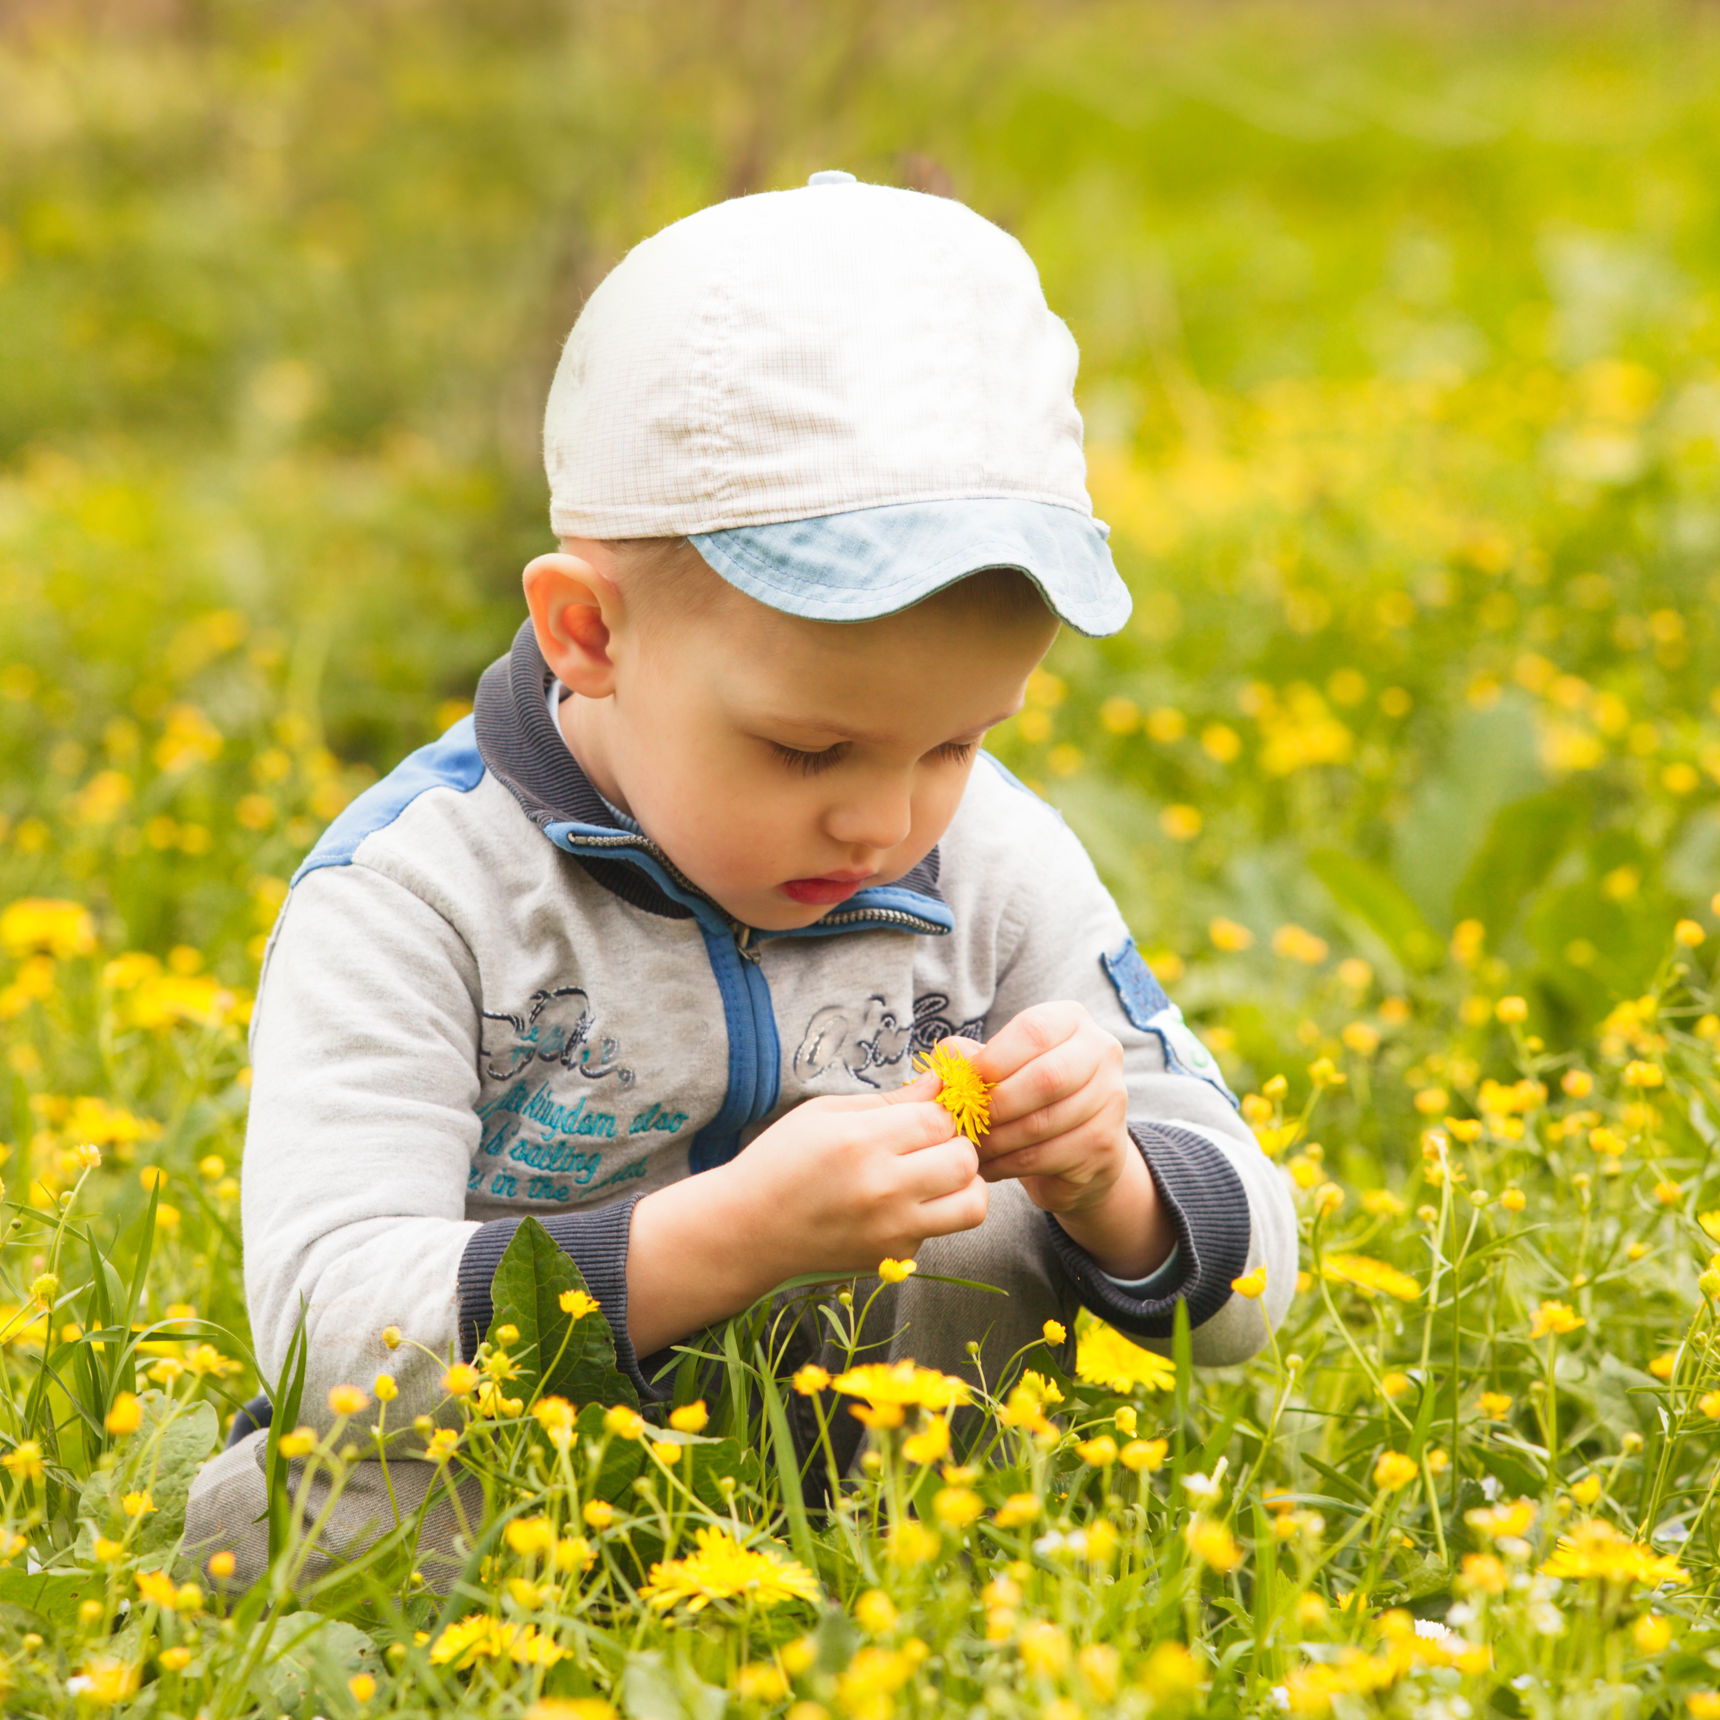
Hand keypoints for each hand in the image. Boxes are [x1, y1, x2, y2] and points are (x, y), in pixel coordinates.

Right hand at [730, 1072, 988, 1278]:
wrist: (747, 1231)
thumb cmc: (781, 1161)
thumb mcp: (826, 1113)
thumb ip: (890, 1100)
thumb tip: (941, 1082)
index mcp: (863, 1142)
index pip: (940, 1119)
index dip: (937, 1113)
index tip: (920, 1117)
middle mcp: (884, 1189)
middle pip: (964, 1160)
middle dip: (956, 1145)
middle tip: (931, 1144)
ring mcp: (892, 1231)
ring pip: (972, 1205)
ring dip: (963, 1184)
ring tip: (935, 1175)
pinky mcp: (894, 1258)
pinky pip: (939, 1230)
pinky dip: (930, 1214)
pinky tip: (896, 1205)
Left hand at [966, 1001, 1172, 1278]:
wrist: (1076, 1148)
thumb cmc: (1027, 1093)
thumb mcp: (999, 1065)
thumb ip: (970, 1055)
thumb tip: (948, 1059)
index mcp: (1072, 1020)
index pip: (1034, 1030)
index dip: (994, 1058)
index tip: (966, 1082)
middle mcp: (1102, 1051)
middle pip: (1046, 1077)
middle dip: (997, 1104)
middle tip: (966, 1121)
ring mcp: (1111, 1098)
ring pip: (1044, 1122)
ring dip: (997, 1139)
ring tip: (971, 1146)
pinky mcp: (1105, 1143)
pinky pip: (1047, 1155)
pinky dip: (1007, 1163)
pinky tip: (989, 1166)